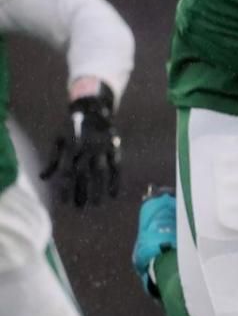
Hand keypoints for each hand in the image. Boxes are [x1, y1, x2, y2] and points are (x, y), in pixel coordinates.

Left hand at [42, 90, 119, 207]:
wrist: (92, 108)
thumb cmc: (72, 127)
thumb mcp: (58, 140)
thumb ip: (53, 160)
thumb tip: (44, 178)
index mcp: (70, 147)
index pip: (66, 172)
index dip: (65, 188)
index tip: (64, 202)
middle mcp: (86, 149)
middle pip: (83, 174)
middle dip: (81, 192)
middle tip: (79, 207)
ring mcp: (101, 149)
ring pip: (100, 172)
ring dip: (99, 189)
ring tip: (96, 204)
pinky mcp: (114, 148)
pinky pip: (116, 167)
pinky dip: (116, 181)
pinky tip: (114, 194)